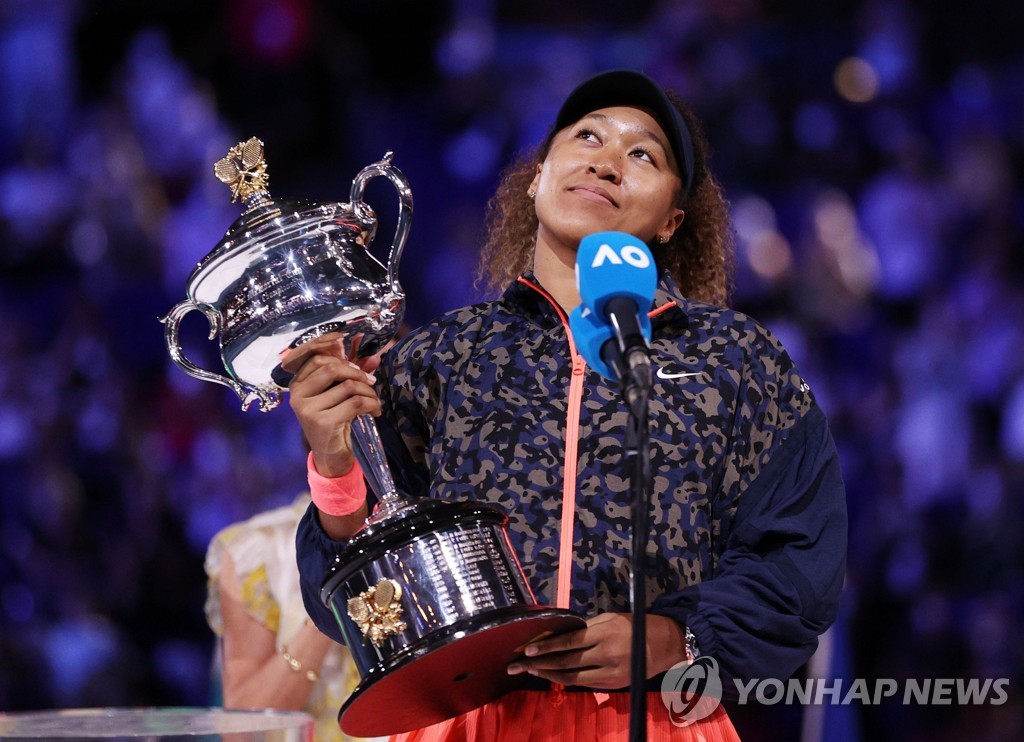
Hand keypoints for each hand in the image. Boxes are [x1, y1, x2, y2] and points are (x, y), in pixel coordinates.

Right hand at [284, 334, 382, 476]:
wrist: (331, 456)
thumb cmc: (336, 421)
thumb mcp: (341, 394)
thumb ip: (352, 373)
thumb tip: (375, 355)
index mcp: (298, 383)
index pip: (314, 355)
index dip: (334, 349)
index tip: (352, 353)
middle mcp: (297, 394)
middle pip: (331, 368)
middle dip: (357, 372)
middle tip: (371, 382)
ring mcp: (307, 408)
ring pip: (347, 386)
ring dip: (368, 392)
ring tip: (374, 401)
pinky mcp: (322, 422)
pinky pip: (355, 403)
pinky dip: (371, 404)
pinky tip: (375, 411)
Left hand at [507, 613, 687, 688]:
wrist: (664, 645)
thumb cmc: (634, 625)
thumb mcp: (610, 618)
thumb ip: (586, 627)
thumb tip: (559, 633)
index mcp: (605, 632)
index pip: (569, 642)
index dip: (546, 647)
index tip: (526, 650)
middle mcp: (607, 654)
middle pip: (566, 662)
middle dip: (539, 664)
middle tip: (517, 665)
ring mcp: (610, 673)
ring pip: (572, 677)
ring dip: (548, 674)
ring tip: (529, 671)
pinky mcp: (613, 685)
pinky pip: (583, 683)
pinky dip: (565, 679)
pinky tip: (551, 676)